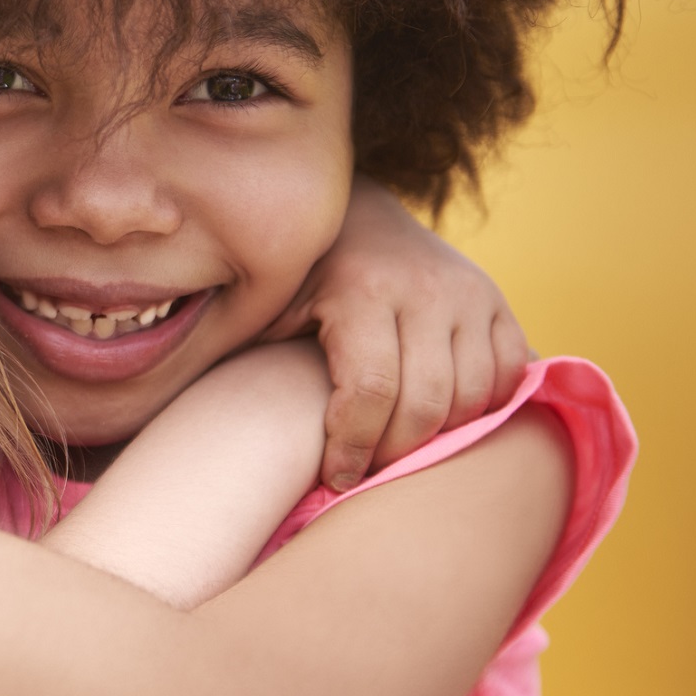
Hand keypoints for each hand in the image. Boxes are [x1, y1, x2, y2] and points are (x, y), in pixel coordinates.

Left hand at [263, 177, 528, 490]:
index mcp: (361, 287)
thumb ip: (241, 352)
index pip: (371, 393)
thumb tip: (186, 424)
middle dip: (393, 455)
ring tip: (396, 449)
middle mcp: (425, 287)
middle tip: (365, 474)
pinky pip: (508, 376)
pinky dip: (481, 411)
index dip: (353, 449)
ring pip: (474, 398)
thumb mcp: (263, 307)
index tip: (335, 478)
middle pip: (426, 405)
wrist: (355, 216)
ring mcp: (469, 292)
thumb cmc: (294, 279)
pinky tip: (439, 422)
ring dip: (439, 438)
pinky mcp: (496, 301)